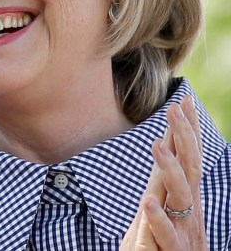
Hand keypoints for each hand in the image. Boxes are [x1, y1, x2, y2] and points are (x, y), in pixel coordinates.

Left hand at [120, 97, 206, 249]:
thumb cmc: (170, 245)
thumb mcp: (171, 210)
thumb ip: (168, 184)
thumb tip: (166, 149)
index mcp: (186, 198)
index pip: (188, 157)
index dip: (188, 130)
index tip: (184, 100)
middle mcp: (188, 210)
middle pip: (189, 167)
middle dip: (183, 136)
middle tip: (174, 108)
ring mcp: (183, 230)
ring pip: (180, 195)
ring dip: (169, 169)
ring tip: (157, 145)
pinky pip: (165, 234)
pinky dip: (157, 218)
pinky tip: (147, 202)